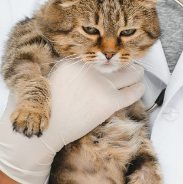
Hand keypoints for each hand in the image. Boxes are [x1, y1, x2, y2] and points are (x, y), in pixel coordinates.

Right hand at [0, 60, 144, 183]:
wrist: (44, 129)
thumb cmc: (42, 109)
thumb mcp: (45, 78)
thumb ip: (62, 68)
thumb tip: (71, 63)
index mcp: (73, 60)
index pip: (95, 54)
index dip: (103, 56)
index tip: (107, 57)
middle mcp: (88, 68)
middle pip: (113, 61)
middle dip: (121, 61)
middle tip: (128, 62)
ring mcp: (100, 84)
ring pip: (127, 74)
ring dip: (135, 72)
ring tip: (138, 72)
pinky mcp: (109, 101)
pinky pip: (131, 92)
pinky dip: (138, 89)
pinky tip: (140, 87)